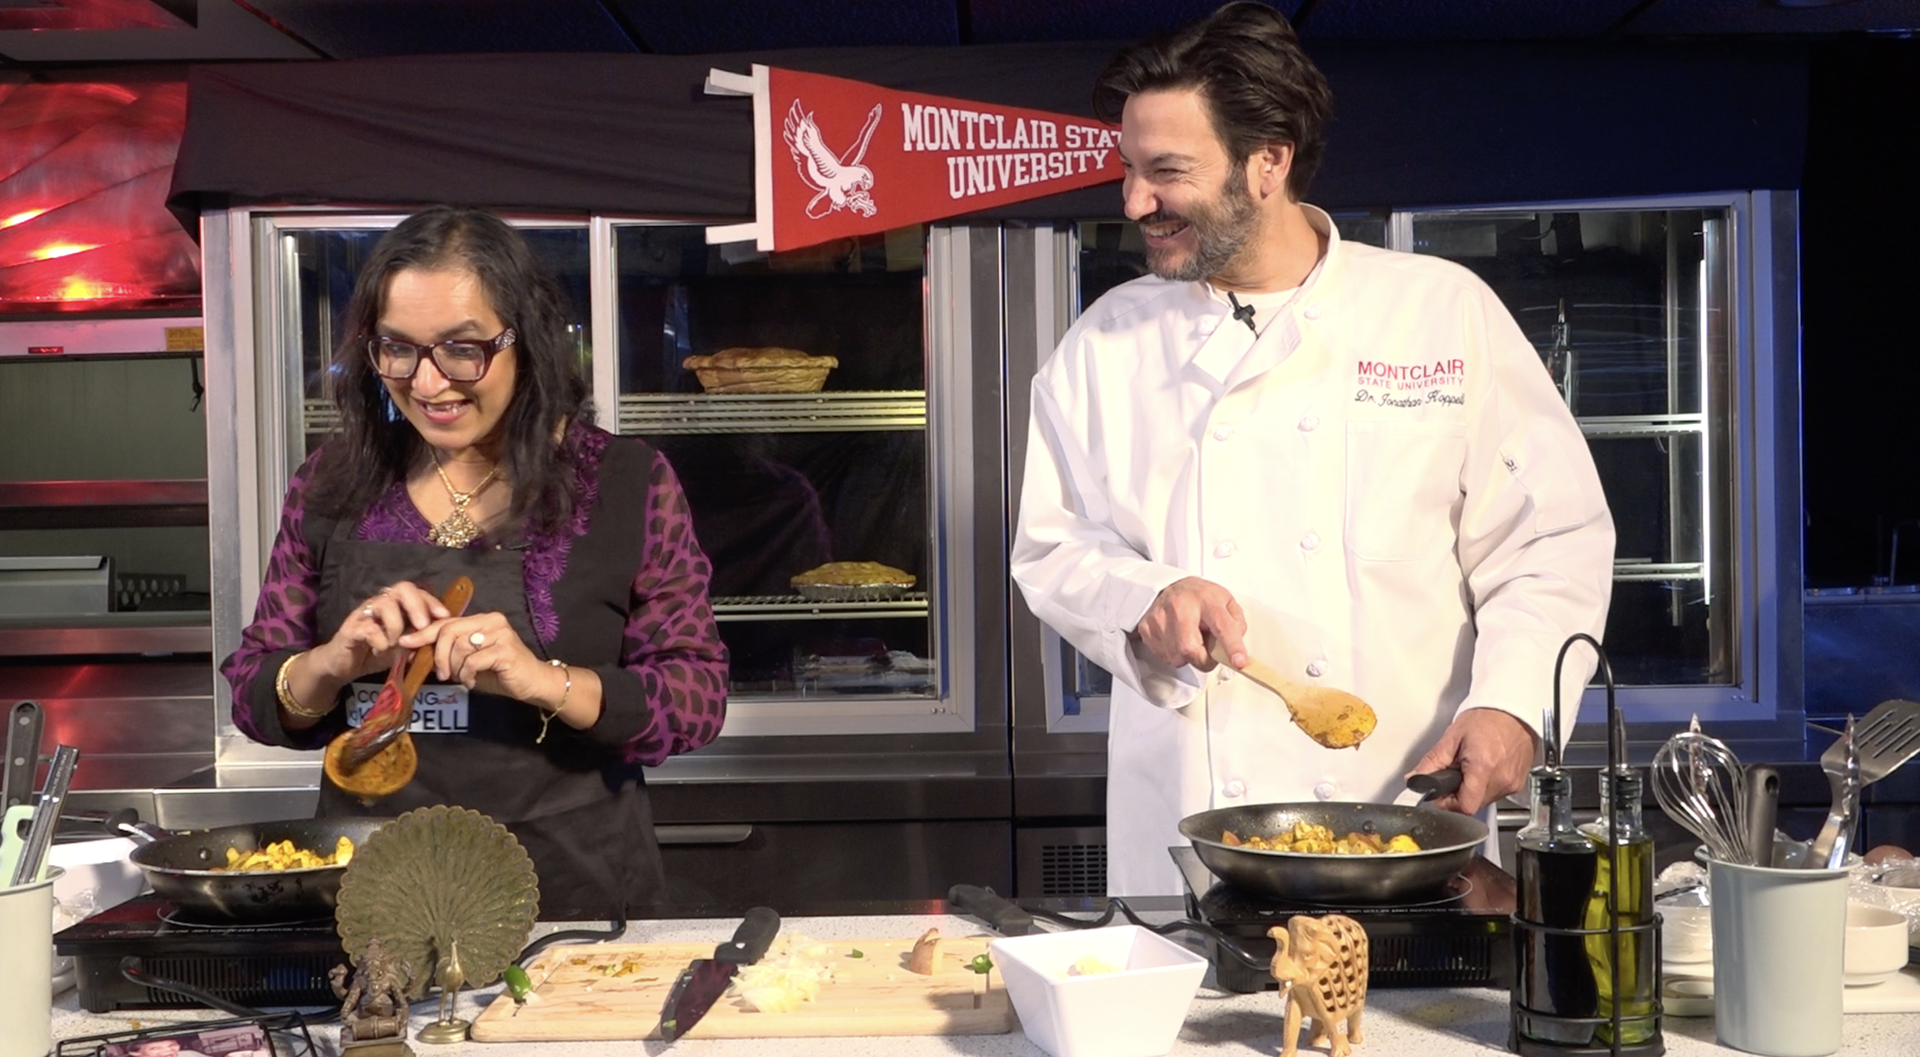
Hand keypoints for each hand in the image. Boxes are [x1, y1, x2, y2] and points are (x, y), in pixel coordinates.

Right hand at [313, 580, 451, 681]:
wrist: (342, 666)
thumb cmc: (374, 653)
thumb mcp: (402, 648)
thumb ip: (418, 641)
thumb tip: (438, 641)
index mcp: (395, 606)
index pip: (415, 592)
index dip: (431, 601)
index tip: (444, 615)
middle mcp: (380, 604)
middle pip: (401, 588)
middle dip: (417, 605)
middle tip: (422, 625)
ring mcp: (364, 614)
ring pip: (385, 604)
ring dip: (396, 625)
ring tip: (396, 644)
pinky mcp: (350, 629)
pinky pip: (368, 627)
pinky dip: (379, 640)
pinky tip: (380, 651)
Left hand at [400, 612, 562, 707]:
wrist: (533, 683)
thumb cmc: (500, 672)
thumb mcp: (470, 660)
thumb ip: (450, 652)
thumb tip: (418, 651)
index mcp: (482, 619)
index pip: (446, 622)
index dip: (423, 633)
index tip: (406, 643)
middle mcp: (491, 621)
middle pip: (449, 631)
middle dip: (439, 655)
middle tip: (441, 674)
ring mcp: (500, 633)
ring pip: (460, 647)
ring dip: (455, 668)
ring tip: (462, 678)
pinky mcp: (505, 650)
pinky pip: (473, 661)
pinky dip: (467, 675)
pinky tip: (471, 682)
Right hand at [1131, 576, 1246, 670]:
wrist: (1171, 586)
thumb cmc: (1201, 598)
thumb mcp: (1226, 603)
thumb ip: (1236, 625)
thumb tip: (1234, 649)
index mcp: (1207, 600)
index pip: (1222, 626)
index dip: (1232, 647)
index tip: (1239, 662)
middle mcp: (1181, 606)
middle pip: (1190, 649)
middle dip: (1203, 660)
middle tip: (1208, 653)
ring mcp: (1160, 616)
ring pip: (1176, 657)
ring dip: (1187, 656)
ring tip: (1190, 638)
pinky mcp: (1147, 627)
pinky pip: (1164, 657)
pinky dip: (1173, 654)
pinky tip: (1176, 638)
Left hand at [1410, 707, 1538, 815]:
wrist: (1512, 710)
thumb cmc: (1487, 718)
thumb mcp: (1452, 737)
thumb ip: (1431, 762)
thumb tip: (1414, 779)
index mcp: (1483, 767)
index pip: (1464, 806)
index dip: (1447, 803)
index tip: (1441, 792)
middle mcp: (1501, 779)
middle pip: (1472, 804)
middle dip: (1458, 793)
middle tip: (1455, 772)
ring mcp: (1512, 783)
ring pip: (1483, 801)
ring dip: (1472, 790)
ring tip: (1471, 766)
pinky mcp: (1518, 784)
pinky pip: (1496, 795)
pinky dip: (1485, 786)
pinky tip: (1484, 768)